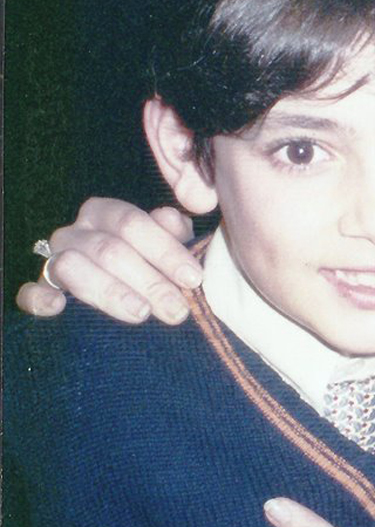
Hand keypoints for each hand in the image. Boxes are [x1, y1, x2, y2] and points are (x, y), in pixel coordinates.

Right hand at [16, 198, 201, 323]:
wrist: (120, 286)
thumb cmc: (149, 262)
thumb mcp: (165, 245)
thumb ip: (173, 233)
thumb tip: (174, 222)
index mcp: (106, 212)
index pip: (133, 223)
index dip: (165, 250)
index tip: (193, 278)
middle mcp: (77, 232)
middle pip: (109, 250)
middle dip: (149, 281)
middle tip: (177, 309)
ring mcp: (55, 259)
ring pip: (74, 268)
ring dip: (111, 292)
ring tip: (142, 313)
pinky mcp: (40, 289)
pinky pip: (29, 292)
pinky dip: (40, 298)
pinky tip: (59, 307)